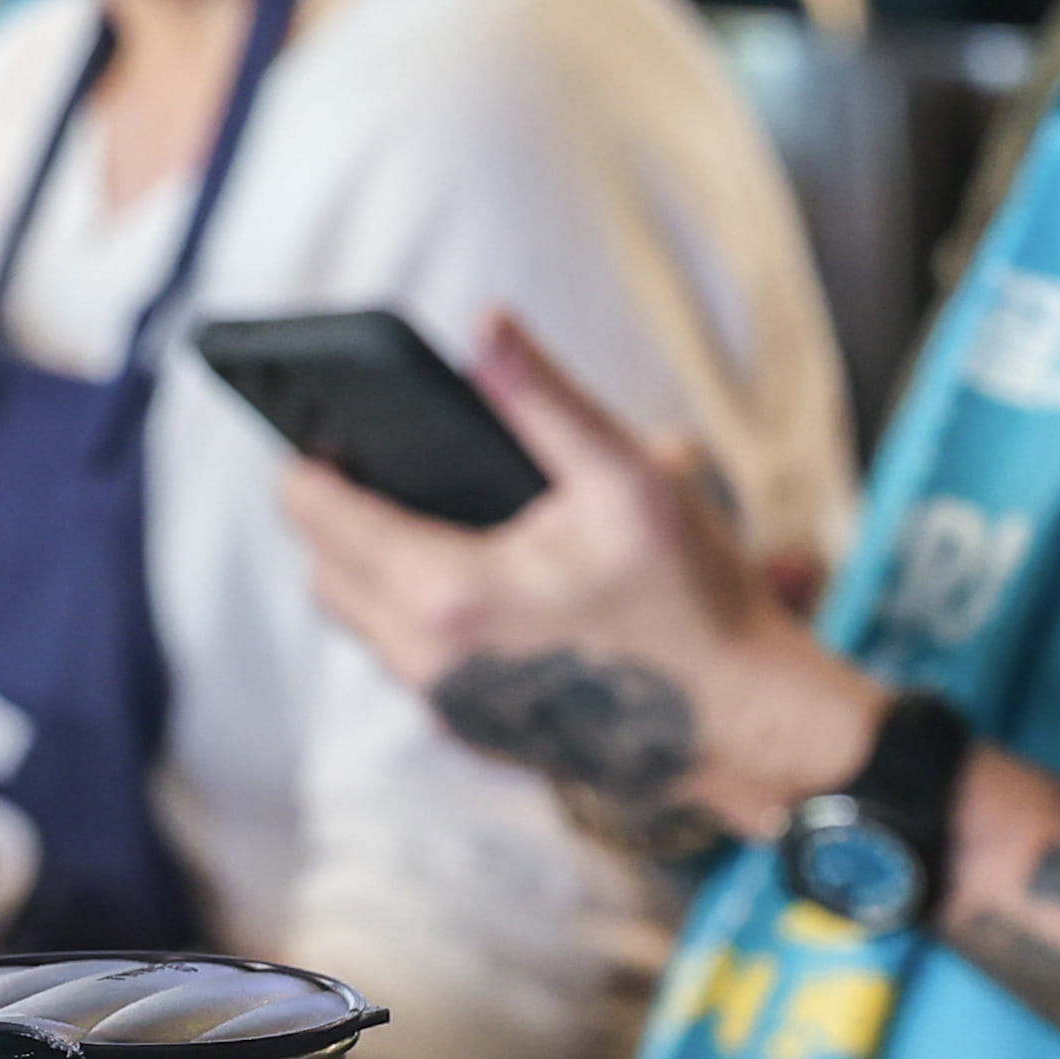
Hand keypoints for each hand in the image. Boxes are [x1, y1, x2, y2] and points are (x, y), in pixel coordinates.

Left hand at [282, 314, 877, 842]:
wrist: (748, 726)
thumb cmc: (697, 605)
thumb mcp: (630, 481)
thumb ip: (544, 400)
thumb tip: (486, 325)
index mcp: (447, 593)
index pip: (316, 512)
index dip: (312, 459)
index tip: (328, 425)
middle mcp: (429, 661)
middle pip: (322, 573)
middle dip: (335, 517)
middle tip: (378, 466)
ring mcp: (449, 707)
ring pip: (361, 623)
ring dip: (373, 570)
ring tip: (424, 519)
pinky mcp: (474, 733)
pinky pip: (409, 662)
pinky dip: (417, 618)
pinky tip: (476, 583)